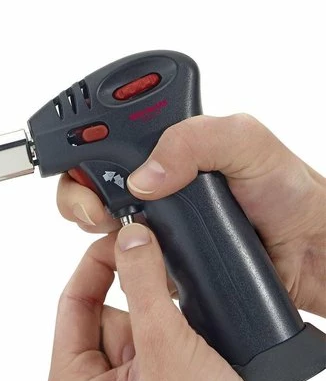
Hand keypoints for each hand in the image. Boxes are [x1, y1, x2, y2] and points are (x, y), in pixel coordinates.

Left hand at [46, 226, 280, 380]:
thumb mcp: (166, 351)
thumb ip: (145, 287)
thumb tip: (131, 239)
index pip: (73, 302)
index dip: (97, 264)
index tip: (122, 238)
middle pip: (109, 311)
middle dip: (142, 304)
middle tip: (168, 304)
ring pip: (138, 322)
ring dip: (166, 321)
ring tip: (189, 347)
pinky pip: (159, 337)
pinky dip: (179, 330)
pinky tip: (197, 347)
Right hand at [57, 114, 325, 316]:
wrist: (306, 251)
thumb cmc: (286, 189)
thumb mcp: (246, 141)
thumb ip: (195, 140)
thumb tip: (144, 176)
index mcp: (170, 140)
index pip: (111, 128)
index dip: (87, 139)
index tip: (85, 156)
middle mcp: (156, 173)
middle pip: (89, 173)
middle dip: (77, 188)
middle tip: (98, 203)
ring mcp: (154, 213)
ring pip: (94, 211)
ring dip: (89, 218)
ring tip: (115, 225)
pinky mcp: (156, 249)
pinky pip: (117, 251)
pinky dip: (110, 252)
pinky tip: (129, 250)